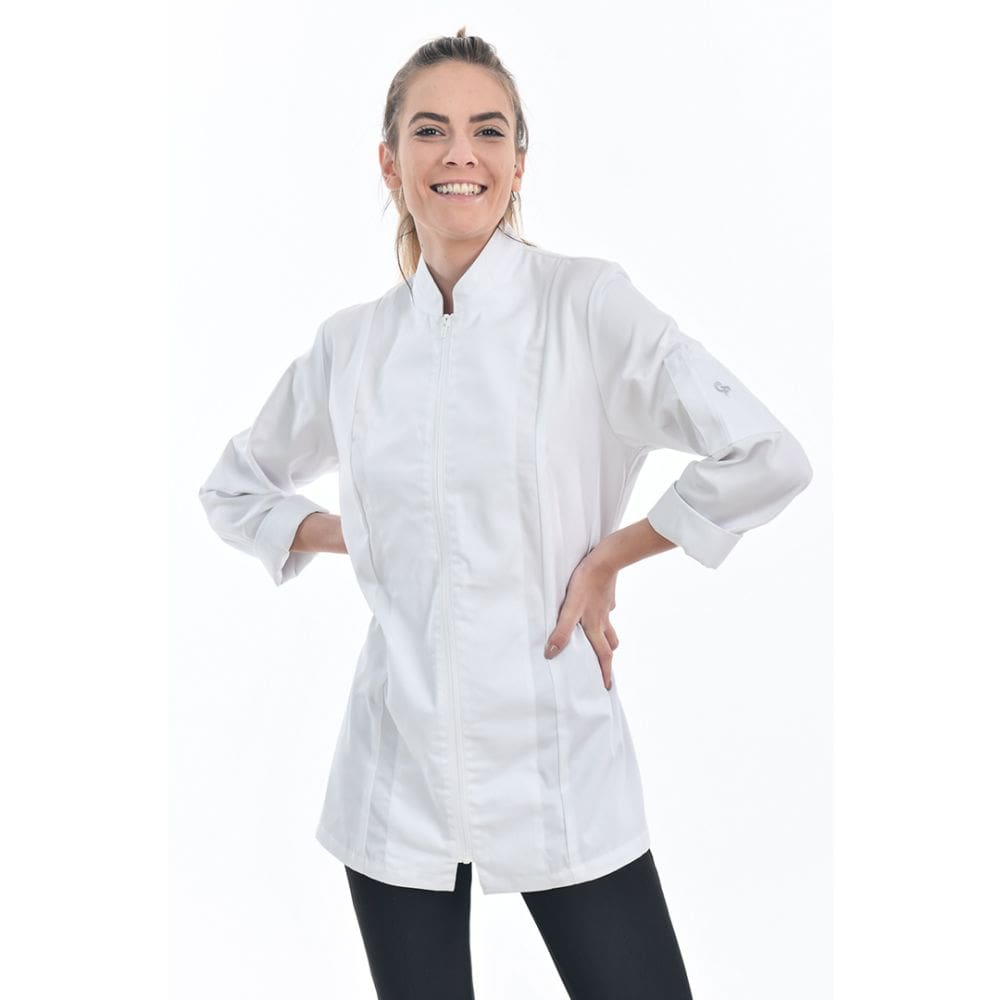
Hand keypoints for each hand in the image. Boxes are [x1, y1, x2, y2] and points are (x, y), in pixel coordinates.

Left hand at [544, 550, 619, 689]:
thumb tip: (551, 654)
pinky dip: (603, 615)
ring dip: (607, 638)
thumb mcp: (570, 610)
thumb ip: (562, 632)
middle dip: (608, 659)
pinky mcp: (606, 595)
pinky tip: (594, 609)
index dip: (605, 673)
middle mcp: (603, 620)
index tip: (607, 687)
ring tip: (600, 642)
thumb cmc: (586, 584)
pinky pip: (606, 609)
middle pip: (610, 645)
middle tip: (605, 667)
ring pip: (610, 628)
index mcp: (595, 627)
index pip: (603, 656)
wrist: (605, 560)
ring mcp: (606, 607)